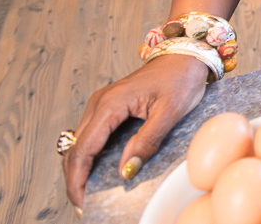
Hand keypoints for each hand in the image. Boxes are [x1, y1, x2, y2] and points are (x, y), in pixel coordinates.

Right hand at [63, 55, 209, 210]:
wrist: (185, 56)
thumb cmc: (181, 79)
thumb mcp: (170, 111)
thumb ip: (148, 141)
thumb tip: (126, 171)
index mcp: (110, 104)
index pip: (83, 150)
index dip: (78, 180)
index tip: (82, 202)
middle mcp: (99, 104)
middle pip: (75, 150)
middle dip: (76, 180)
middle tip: (85, 204)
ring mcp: (101, 105)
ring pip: (80, 144)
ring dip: (81, 170)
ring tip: (91, 193)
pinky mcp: (108, 108)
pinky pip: (92, 137)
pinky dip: (91, 157)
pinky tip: (100, 173)